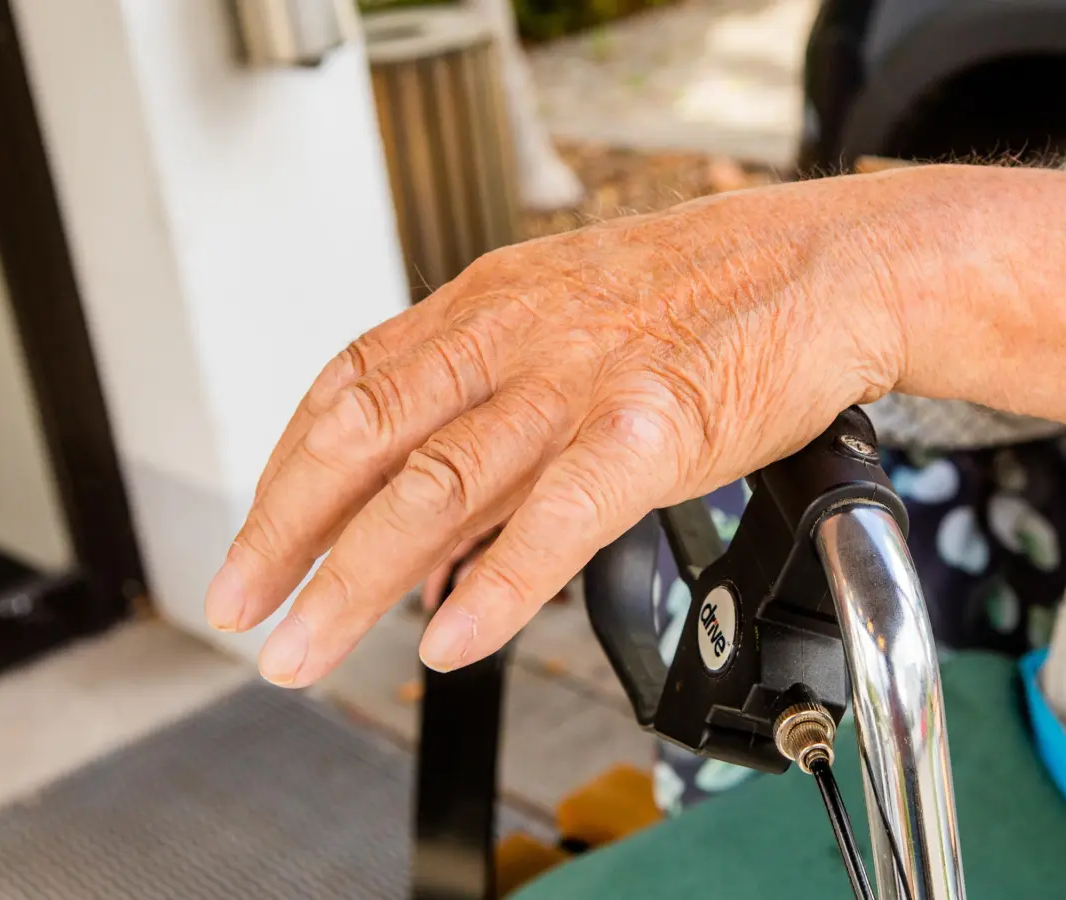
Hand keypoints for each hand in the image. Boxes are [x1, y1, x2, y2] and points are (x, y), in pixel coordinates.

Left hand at [205, 177, 908, 684]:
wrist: (825, 266)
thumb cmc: (706, 296)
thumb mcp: (572, 321)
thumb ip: (494, 422)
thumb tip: (431, 539)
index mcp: (487, 304)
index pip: (349, 386)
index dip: (286, 472)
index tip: (253, 541)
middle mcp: (512, 336)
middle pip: (362, 438)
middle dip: (285, 532)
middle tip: (241, 607)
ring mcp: (576, 381)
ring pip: (432, 486)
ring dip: (353, 580)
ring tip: (305, 646)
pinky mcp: (649, 428)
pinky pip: (554, 517)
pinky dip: (495, 586)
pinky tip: (449, 640)